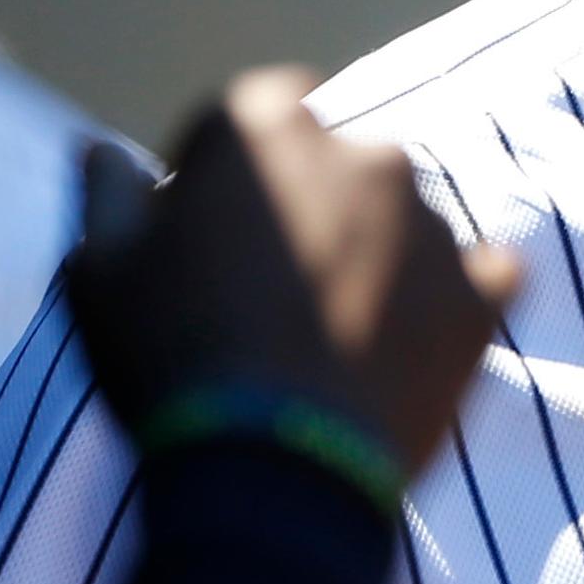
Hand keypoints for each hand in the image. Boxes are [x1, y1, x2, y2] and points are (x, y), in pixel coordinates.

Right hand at [64, 69, 518, 484]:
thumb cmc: (170, 357)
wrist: (272, 468)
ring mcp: (434, 223)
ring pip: (404, 223)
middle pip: (336, 168)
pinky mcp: (483, 290)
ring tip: (330, 337)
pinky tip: (407, 345)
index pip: (255, 114)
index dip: (225, 170)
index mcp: (269, 129)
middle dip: (308, 208)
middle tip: (268, 292)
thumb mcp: (101, 273)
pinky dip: (450, 301)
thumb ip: (108, 198)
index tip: (204, 229)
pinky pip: (478, 278)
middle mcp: (366, 155)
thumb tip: (102, 153)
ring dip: (375, 256)